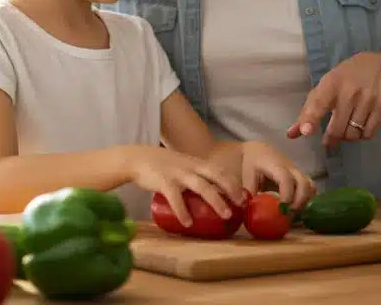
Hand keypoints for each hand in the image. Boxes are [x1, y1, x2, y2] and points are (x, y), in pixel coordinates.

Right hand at [126, 146, 246, 226]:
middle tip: (242, 204)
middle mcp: (190, 166)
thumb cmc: (161, 165)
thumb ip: (193, 176)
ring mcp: (177, 173)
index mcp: (195, 163)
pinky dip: (183, 211)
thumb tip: (208, 196)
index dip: (233, 182)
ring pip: (201, 186)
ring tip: (226, 215)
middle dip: (232, 189)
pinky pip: (175, 197)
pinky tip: (188, 223)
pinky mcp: (163, 182)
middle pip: (216, 175)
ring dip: (216, 201)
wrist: (136, 158)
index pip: (219, 170)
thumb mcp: (181, 165)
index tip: (245, 195)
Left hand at [239, 141, 316, 210]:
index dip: (287, 195)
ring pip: (310, 186)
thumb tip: (248, 210)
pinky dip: (306, 199)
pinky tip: (295, 208)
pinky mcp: (299, 177)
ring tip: (292, 212)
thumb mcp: (246, 177)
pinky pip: (310, 188)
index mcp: (274, 165)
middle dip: (299, 201)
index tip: (281, 209)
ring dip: (305, 201)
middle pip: (304, 183)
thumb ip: (248, 194)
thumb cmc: (250, 163)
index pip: (286, 179)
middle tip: (288, 213)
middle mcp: (290, 167)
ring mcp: (297, 172)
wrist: (257, 150)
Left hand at [286, 52, 380, 146]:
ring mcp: (368, 99)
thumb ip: (307, 112)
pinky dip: (361, 136)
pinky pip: (368, 134)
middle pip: (338, 128)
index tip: (305, 132)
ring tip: (344, 129)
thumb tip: (291, 134)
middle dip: (331, 138)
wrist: (375, 67)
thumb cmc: (343, 79)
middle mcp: (350, 91)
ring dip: (346, 137)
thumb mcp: (323, 88)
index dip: (311, 118)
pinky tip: (358, 127)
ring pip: (353, 134)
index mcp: (331, 83)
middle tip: (328, 140)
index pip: (319, 102)